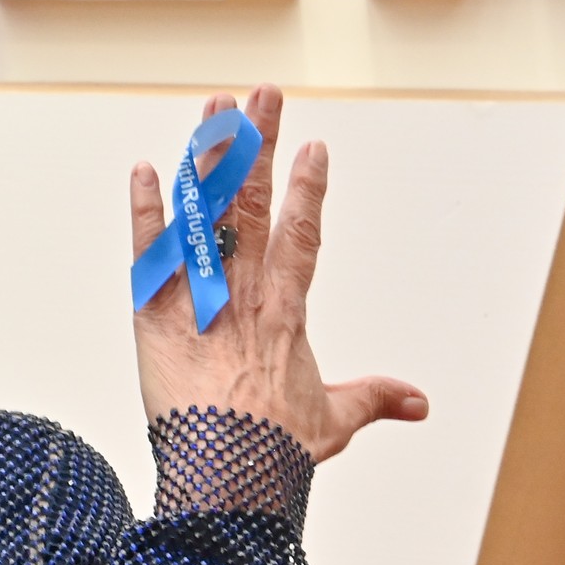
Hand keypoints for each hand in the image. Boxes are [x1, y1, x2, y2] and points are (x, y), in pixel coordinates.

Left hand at [130, 85, 427, 462]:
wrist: (225, 470)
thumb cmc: (275, 450)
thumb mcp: (332, 421)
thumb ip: (372, 399)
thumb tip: (418, 403)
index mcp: (286, 310)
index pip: (300, 235)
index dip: (308, 191)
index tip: (314, 147)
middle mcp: (243, 291)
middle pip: (252, 204)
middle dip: (258, 146)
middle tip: (262, 94)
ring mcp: (197, 296)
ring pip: (203, 214)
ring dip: (208, 159)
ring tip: (214, 109)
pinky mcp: (152, 313)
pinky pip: (148, 254)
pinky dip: (146, 213)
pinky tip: (147, 170)